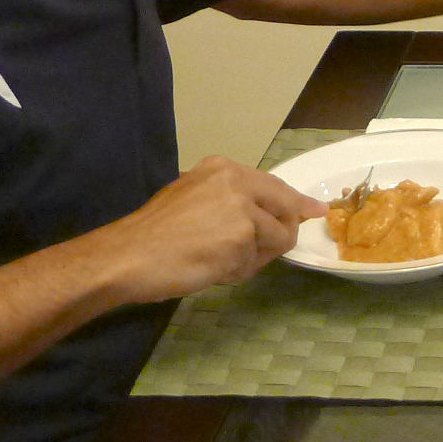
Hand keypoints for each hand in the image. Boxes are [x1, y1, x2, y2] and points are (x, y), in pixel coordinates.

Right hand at [87, 157, 326, 304]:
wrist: (126, 256)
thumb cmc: (154, 234)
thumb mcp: (194, 199)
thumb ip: (236, 201)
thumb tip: (279, 212)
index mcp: (223, 168)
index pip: (274, 186)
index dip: (297, 203)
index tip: (317, 210)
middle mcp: (237, 181)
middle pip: (286, 210)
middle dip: (279, 236)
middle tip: (250, 254)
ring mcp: (242, 208)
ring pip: (275, 240)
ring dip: (251, 259)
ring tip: (214, 261)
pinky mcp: (242, 237)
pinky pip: (255, 263)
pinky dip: (236, 273)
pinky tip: (208, 269)